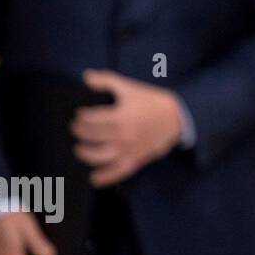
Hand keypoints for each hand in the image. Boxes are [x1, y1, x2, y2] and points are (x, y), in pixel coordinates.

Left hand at [70, 69, 183, 186]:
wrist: (177, 118)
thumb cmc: (152, 102)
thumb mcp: (130, 87)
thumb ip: (107, 80)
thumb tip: (86, 76)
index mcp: (120, 116)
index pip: (90, 119)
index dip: (81, 116)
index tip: (79, 115)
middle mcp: (122, 134)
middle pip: (91, 136)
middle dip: (79, 131)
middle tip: (77, 128)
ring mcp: (128, 149)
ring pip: (98, 156)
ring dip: (84, 153)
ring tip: (80, 148)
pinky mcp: (135, 160)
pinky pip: (118, 172)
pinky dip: (105, 177)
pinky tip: (94, 178)